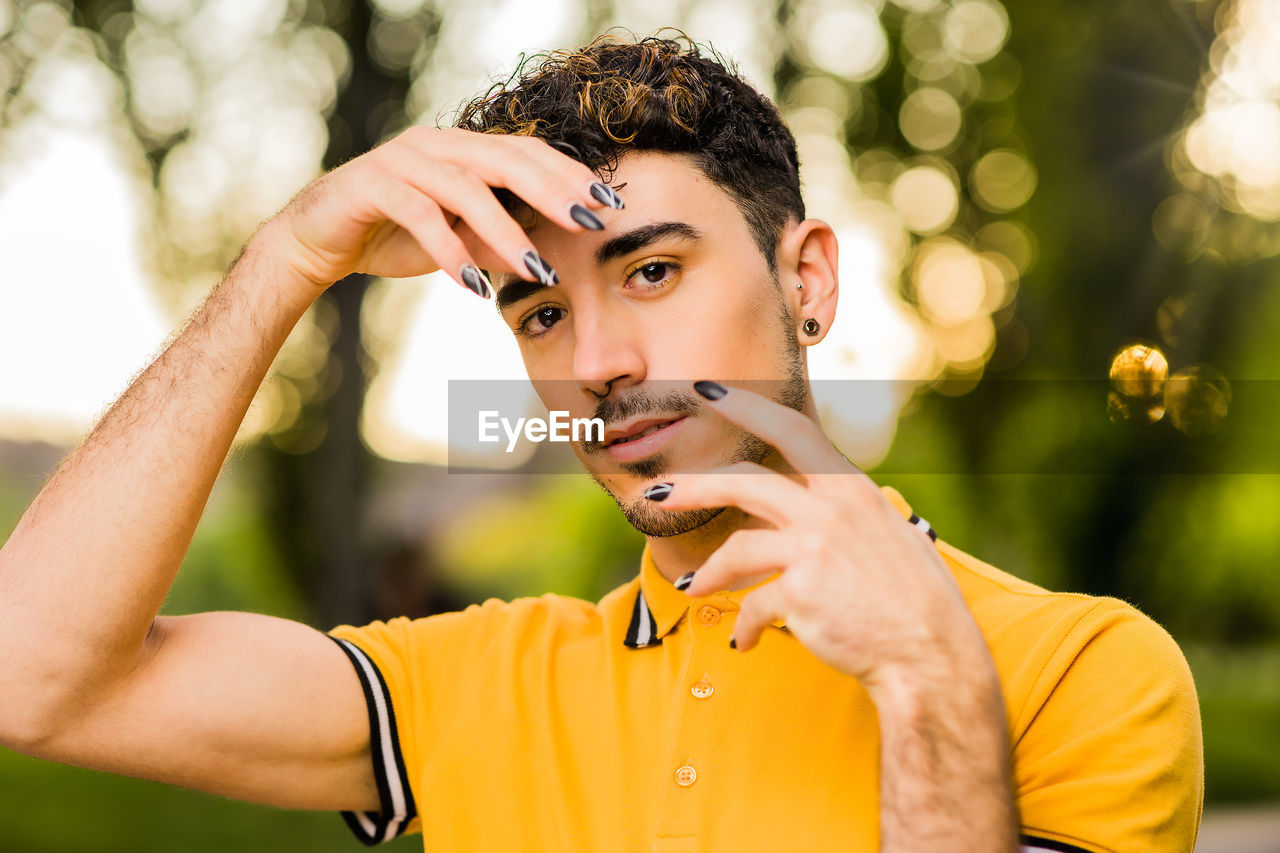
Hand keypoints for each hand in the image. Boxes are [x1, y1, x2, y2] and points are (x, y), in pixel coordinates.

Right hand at [257, 126, 622, 294]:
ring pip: (466, 188)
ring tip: (538, 271)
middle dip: (554, 191)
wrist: (315, 241)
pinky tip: (473, 286)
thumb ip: (497, 245)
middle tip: (591, 222)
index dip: (570, 176)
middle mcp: (436, 145)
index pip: (527, 154)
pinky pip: (420, 214)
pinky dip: (450, 252)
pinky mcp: (373, 185)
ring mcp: (403, 160)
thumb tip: (546, 260)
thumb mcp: (457, 244)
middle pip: (506, 160)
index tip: (609, 204)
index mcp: (463, 150)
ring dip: (506, 232)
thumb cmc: (391, 236)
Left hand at [652, 382, 988, 691]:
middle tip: (656, 493)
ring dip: (709, 572)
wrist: (932, 656)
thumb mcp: (890, 534)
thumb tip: (819, 500)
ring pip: (736, 547)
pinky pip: (752, 605)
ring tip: (693, 587)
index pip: (792, 429)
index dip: (746, 406)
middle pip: (744, 481)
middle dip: (693, 486)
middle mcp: (832, 509)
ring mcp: (814, 549)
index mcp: (851, 489)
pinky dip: (744, 626)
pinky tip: (745, 642)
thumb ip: (848, 511)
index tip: (707, 390)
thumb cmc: (915, 601)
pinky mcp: (800, 592)